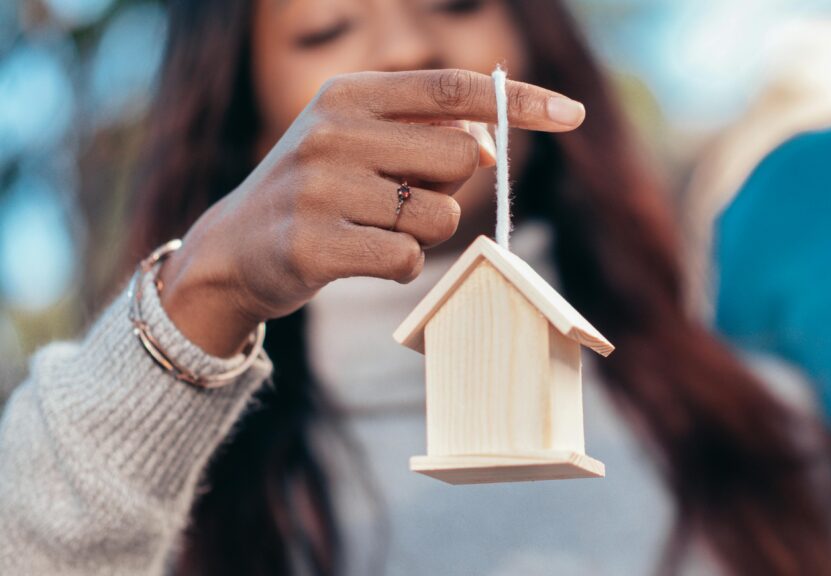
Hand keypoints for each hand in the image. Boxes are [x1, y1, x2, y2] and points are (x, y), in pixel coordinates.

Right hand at [157, 69, 585, 356]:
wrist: (233, 250)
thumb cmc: (317, 191)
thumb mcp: (359, 142)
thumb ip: (425, 135)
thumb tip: (489, 146)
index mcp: (349, 94)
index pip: (455, 89)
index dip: (520, 102)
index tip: (572, 114)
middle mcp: (333, 131)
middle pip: (462, 158)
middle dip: (452, 188)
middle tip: (404, 197)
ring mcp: (320, 188)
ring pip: (439, 217)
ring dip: (423, 233)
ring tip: (373, 228)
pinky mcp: (314, 245)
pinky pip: (407, 260)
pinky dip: (398, 266)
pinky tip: (360, 257)